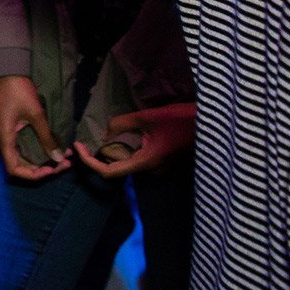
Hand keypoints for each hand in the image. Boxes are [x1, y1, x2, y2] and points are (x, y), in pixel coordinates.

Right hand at [0, 74, 69, 180]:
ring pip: (21, 156)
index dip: (32, 175)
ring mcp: (5, 133)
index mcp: (5, 138)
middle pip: (19, 165)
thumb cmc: (19, 91)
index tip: (51, 169)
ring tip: (62, 157)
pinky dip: (36, 150)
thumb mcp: (36, 115)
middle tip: (63, 164)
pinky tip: (50, 146)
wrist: (7, 71)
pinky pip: (21, 146)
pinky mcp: (9, 127)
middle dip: (41, 168)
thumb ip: (46, 138)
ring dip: (40, 160)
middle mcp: (2, 139)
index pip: (14, 169)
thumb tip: (58, 158)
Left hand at [75, 102, 194, 178]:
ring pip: (127, 166)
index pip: (109, 171)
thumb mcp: (147, 117)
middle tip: (84, 142)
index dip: (89, 162)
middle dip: (97, 158)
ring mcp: (159, 168)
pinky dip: (124, 153)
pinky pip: (138, 161)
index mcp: (145, 163)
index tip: (77, 146)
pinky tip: (120, 139)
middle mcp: (151, 170)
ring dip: (111, 155)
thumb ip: (122, 125)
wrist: (212, 123)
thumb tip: (104, 132)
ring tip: (97, 140)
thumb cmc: (181, 120)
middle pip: (116, 170)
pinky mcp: (164, 161)